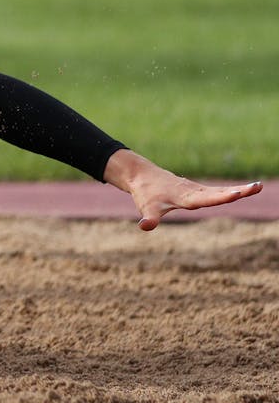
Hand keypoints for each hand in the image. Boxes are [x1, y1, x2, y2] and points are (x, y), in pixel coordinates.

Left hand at [105, 149, 262, 229]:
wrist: (142, 175)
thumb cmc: (146, 193)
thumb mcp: (147, 208)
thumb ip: (149, 218)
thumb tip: (144, 227)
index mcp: (186, 197)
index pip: (206, 198)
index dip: (221, 197)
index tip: (237, 193)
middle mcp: (194, 191)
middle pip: (219, 192)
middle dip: (239, 190)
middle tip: (258, 187)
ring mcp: (196, 189)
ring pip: (220, 190)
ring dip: (239, 189)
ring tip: (259, 186)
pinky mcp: (196, 189)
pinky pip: (217, 191)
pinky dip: (230, 191)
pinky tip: (242, 190)